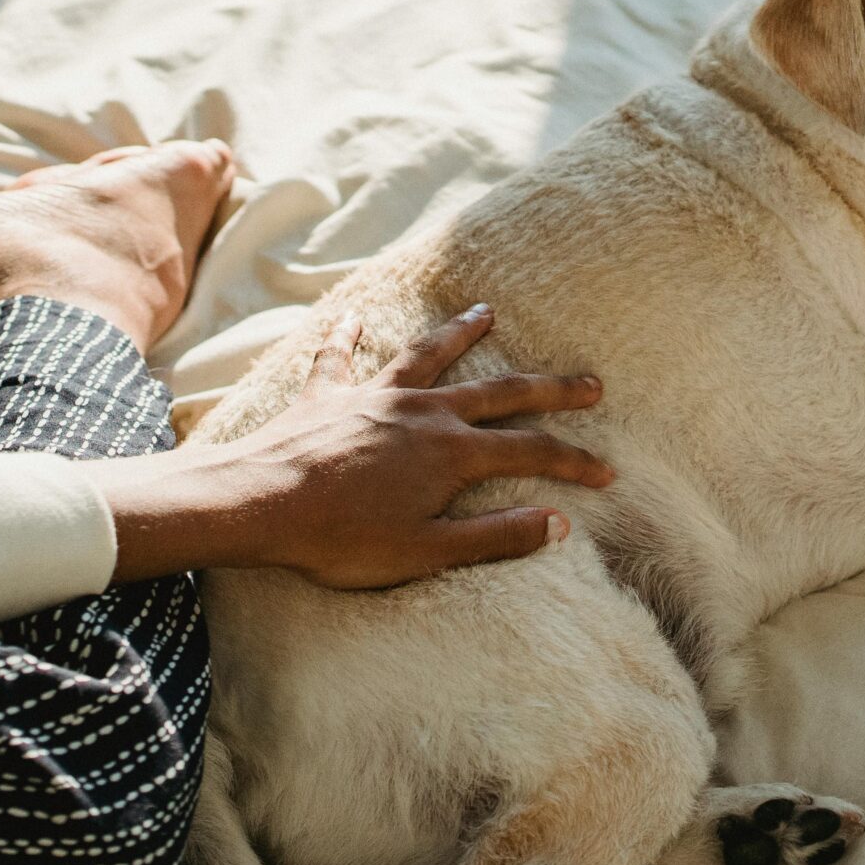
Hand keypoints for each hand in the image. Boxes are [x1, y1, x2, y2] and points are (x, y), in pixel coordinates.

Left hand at [86, 305, 613, 586]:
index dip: (574, 462)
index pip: (531, 452)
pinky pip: (340, 358)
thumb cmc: (341, 539)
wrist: (257, 503)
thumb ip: (494, 536)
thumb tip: (558, 524)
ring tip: (486, 312)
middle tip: (589, 380)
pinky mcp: (327, 396)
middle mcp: (421, 412)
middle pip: (499, 393)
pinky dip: (346, 337)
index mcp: (451, 454)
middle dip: (550, 388)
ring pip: (428, 357)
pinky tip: (349, 318)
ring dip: (460, 334)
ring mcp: (373, 397)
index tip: (608, 470)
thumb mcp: (427, 552)